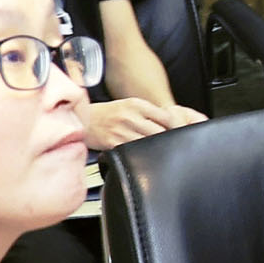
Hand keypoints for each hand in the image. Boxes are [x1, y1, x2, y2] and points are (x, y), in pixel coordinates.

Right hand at [79, 97, 201, 148]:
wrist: (81, 120)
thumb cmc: (107, 114)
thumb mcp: (129, 106)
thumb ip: (149, 113)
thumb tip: (172, 124)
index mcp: (137, 104)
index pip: (167, 116)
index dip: (177, 127)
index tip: (182, 134)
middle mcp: (131, 116)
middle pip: (160, 131)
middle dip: (168, 140)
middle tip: (174, 147)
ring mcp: (122, 131)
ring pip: (149, 143)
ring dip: (156, 150)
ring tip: (160, 153)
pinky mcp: (114, 144)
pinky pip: (133, 152)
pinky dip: (141, 156)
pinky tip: (144, 158)